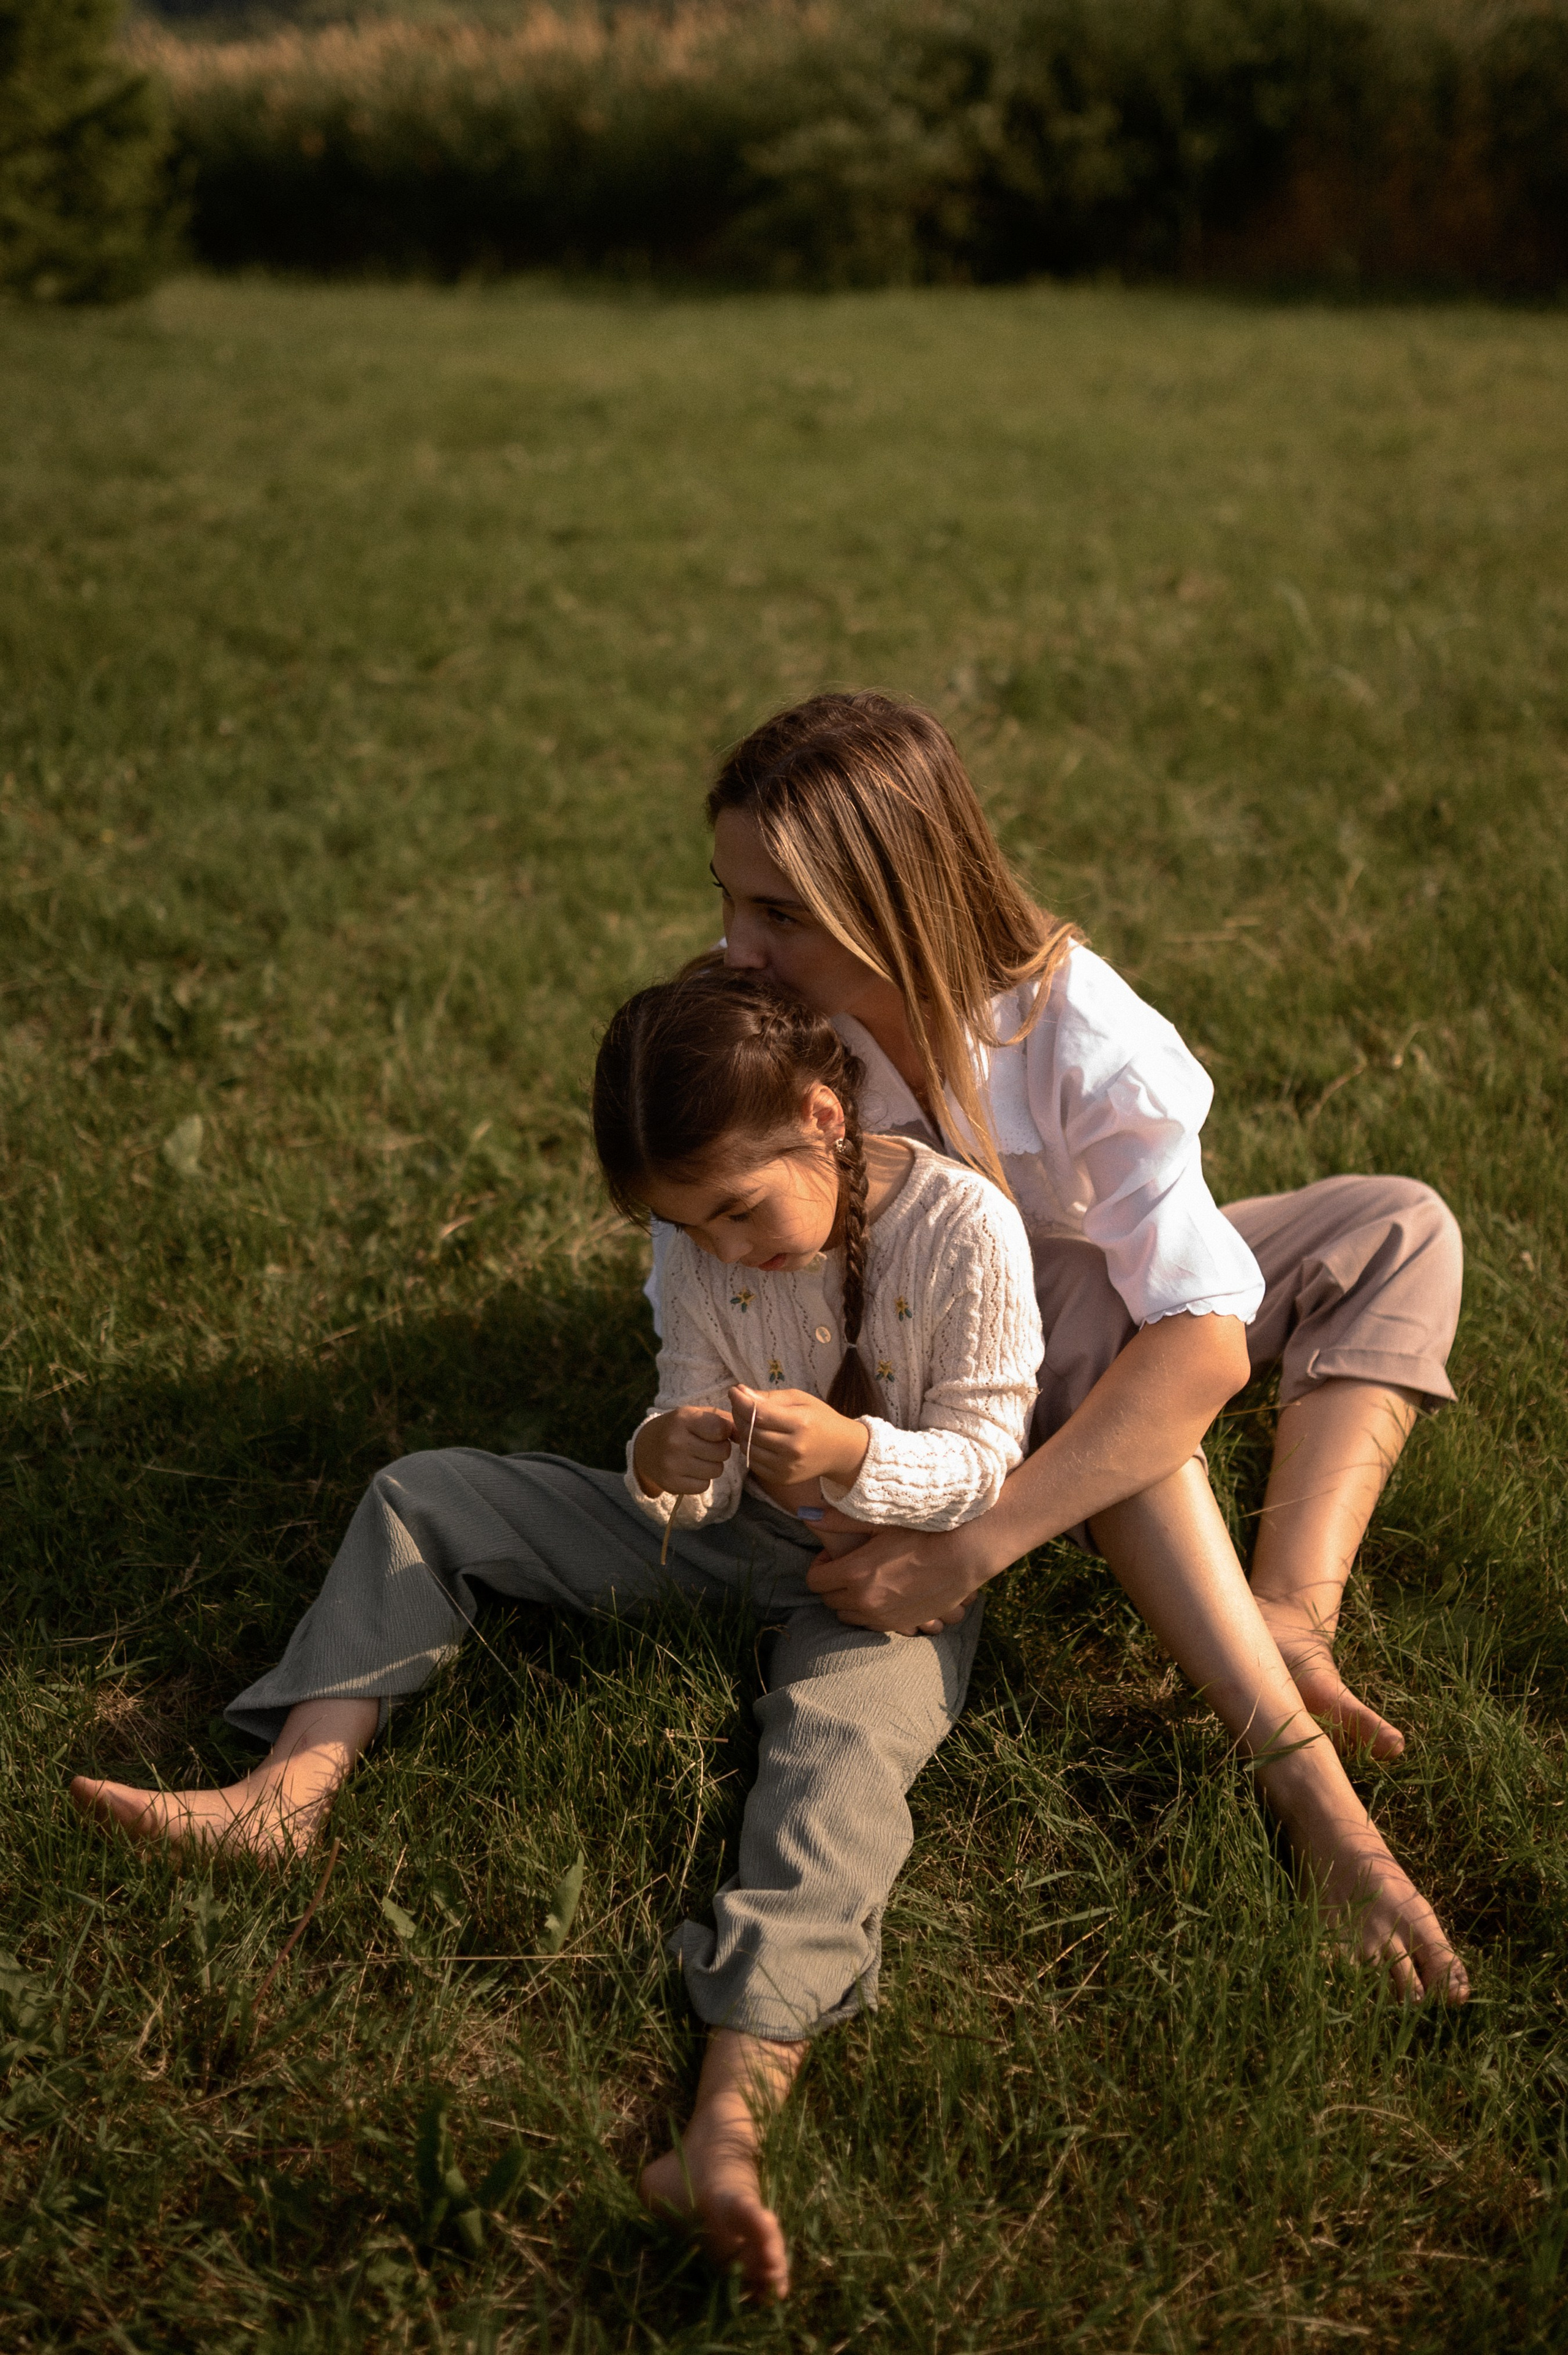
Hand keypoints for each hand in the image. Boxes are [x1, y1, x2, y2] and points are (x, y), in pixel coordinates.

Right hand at [634, 1406, 733, 1497]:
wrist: (646, 1447)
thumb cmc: (679, 1428)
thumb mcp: (697, 1414)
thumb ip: (725, 1420)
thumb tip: (746, 1434)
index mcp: (683, 1419)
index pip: (720, 1429)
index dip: (724, 1432)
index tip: (717, 1432)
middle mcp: (676, 1441)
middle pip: (722, 1452)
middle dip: (720, 1450)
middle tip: (707, 1447)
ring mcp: (672, 1464)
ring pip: (716, 1471)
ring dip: (712, 1466)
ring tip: (698, 1458)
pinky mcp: (671, 1483)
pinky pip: (704, 1486)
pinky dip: (702, 1480)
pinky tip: (690, 1470)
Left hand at [729, 1386, 869, 1490]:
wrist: (840, 1450)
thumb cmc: (820, 1419)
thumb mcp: (800, 1399)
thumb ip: (769, 1397)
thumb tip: (740, 1393)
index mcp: (800, 1424)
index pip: (759, 1414)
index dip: (741, 1402)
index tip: (733, 1391)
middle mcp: (792, 1448)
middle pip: (751, 1431)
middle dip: (739, 1414)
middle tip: (741, 1404)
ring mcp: (786, 1467)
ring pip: (748, 1447)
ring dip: (743, 1432)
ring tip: (750, 1421)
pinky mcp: (782, 1478)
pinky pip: (753, 1462)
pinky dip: (750, 1448)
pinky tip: (759, 1438)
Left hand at [807, 1516, 991, 1634]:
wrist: (963, 1557)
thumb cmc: (922, 1533)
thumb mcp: (879, 1522)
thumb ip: (838, 1521)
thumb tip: (805, 1514)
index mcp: (853, 1574)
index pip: (814, 1580)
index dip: (820, 1565)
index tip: (834, 1555)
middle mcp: (864, 1600)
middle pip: (828, 1600)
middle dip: (832, 1583)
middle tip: (848, 1566)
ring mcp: (882, 1617)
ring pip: (847, 1616)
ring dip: (848, 1600)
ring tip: (865, 1580)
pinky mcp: (900, 1625)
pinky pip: (870, 1624)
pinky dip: (868, 1611)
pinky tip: (883, 1592)